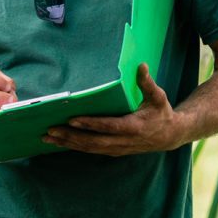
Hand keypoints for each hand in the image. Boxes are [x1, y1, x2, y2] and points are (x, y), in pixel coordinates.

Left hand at [42, 63, 185, 155]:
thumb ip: (147, 83)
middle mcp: (124, 141)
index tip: (72, 119)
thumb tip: (141, 65)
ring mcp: (117, 149)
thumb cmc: (162, 113)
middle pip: (93, 142)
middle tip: (50, 130)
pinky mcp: (113, 151)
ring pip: (89, 149)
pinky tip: (59, 142)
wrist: (170, 136)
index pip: (109, 126)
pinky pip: (91, 151)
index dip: (91, 124)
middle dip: (70, 136)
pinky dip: (74, 147)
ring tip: (47, 137)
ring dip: (68, 143)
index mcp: (134, 127)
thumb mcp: (158, 97)